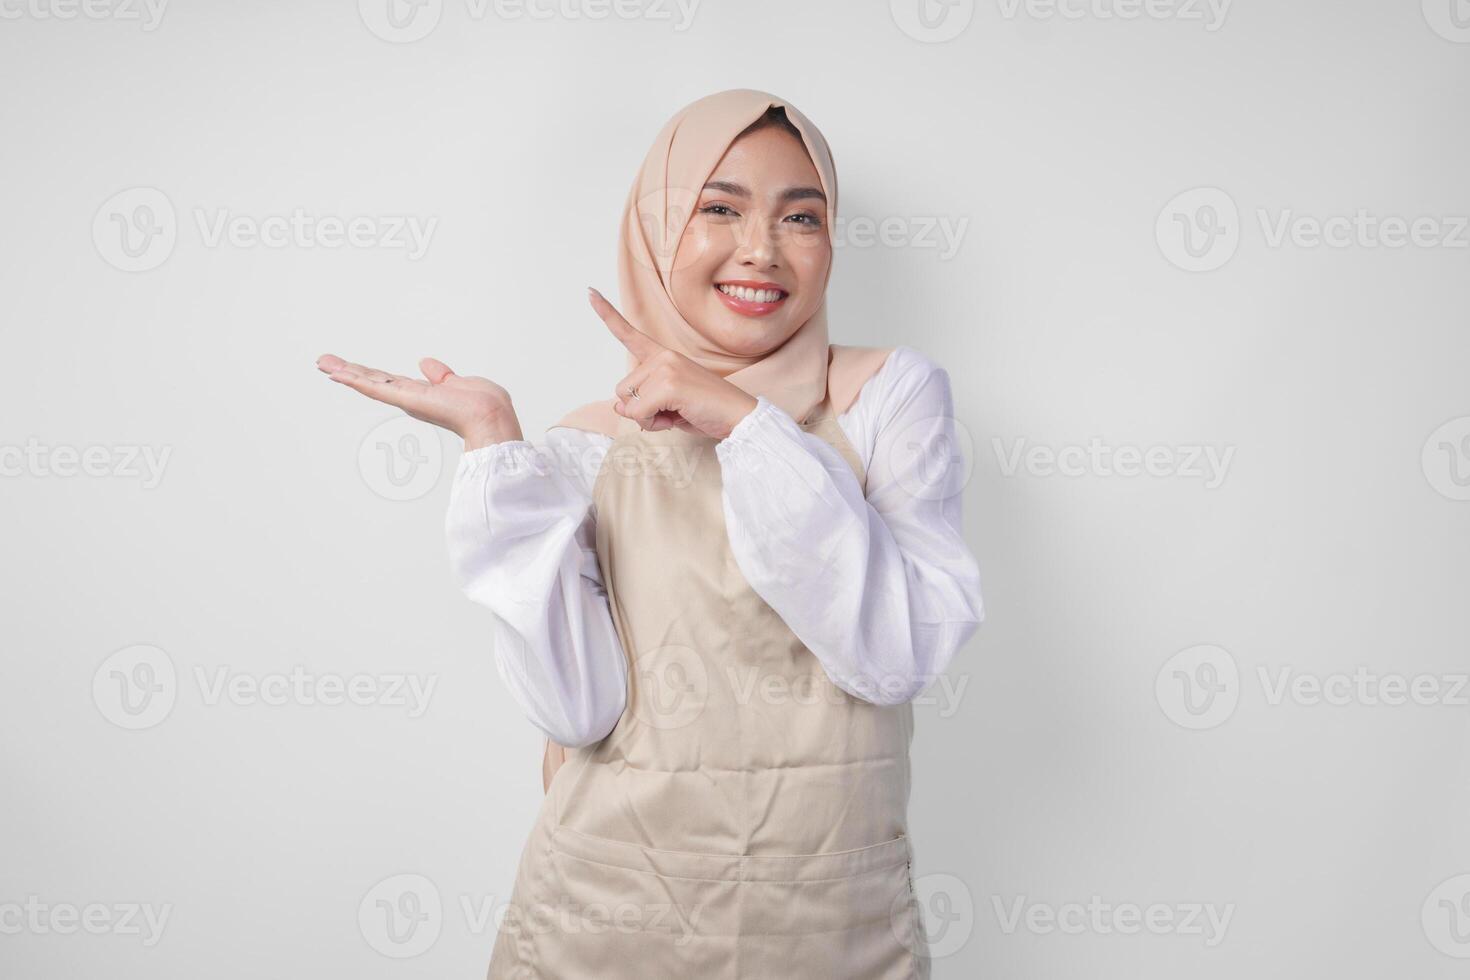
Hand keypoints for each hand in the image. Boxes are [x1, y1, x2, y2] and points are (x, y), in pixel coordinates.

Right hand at [315, 354, 522, 449]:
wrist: (489, 415)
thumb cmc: (483, 403)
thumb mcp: (458, 383)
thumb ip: (440, 375)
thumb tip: (425, 363)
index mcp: (422, 393)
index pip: (389, 381)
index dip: (368, 374)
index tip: (347, 366)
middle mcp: (410, 397)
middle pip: (373, 381)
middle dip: (348, 371)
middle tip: (322, 362)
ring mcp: (406, 399)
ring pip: (369, 383)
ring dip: (345, 372)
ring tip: (322, 363)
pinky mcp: (406, 399)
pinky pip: (377, 387)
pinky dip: (357, 380)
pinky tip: (338, 373)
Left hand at [588, 287, 757, 439]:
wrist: (738, 416)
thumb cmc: (705, 410)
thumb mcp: (668, 405)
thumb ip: (642, 402)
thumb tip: (618, 406)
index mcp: (664, 356)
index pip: (629, 334)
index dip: (607, 315)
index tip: (590, 292)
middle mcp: (663, 356)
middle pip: (622, 389)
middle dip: (640, 408)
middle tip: (671, 409)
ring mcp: (665, 368)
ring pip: (628, 402)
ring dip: (647, 417)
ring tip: (676, 412)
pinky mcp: (669, 384)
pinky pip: (639, 413)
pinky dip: (653, 424)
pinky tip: (676, 417)